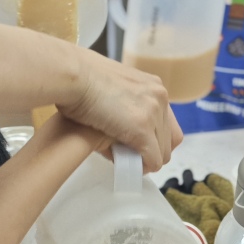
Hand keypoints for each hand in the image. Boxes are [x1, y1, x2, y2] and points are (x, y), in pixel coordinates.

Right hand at [57, 52, 182, 172]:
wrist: (73, 75)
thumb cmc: (81, 80)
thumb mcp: (113, 90)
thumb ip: (124, 108)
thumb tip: (122, 133)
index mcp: (154, 87)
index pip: (167, 121)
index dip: (155, 139)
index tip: (139, 146)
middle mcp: (160, 97)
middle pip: (170, 138)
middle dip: (152, 151)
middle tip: (133, 157)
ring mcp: (153, 112)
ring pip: (163, 151)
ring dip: (147, 160)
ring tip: (128, 162)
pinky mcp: (141, 129)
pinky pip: (152, 159)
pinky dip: (143, 167)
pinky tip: (129, 167)